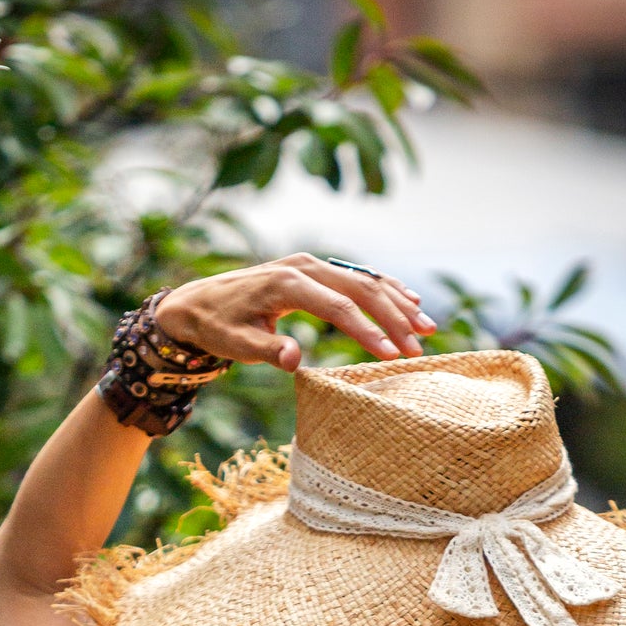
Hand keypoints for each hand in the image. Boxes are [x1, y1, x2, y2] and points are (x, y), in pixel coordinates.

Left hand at [156, 254, 435, 370]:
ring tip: (427, 326)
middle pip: (361, 290)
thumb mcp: (236, 345)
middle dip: (394, 319)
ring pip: (364, 280)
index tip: (392, 357)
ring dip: (398, 303)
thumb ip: (267, 351)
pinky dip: (385, 289)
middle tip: (420, 347)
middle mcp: (304, 267)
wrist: (198, 303)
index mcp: (289, 283)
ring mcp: (311, 265)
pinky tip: (409, 301)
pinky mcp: (313, 270)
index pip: (340, 308)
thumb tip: (294, 360)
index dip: (368, 333)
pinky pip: (356, 277)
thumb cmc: (218, 327)